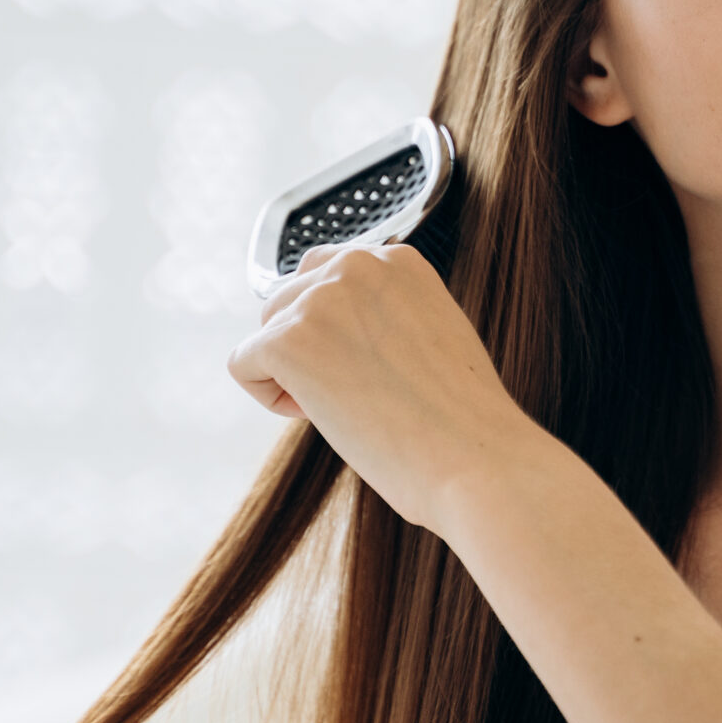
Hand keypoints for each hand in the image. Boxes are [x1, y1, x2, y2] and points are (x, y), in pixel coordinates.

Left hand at [226, 243, 550, 532]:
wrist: (477, 462)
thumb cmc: (463, 422)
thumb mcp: (434, 338)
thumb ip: (386, 316)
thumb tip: (336, 331)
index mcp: (399, 260)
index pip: (330, 277)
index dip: (342, 333)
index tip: (380, 371)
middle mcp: (357, 264)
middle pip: (289, 299)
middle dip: (311, 350)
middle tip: (364, 395)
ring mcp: (319, 298)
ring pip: (265, 331)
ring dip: (294, 375)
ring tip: (351, 408)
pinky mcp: (287, 340)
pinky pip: (243, 364)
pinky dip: (272, 399)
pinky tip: (325, 418)